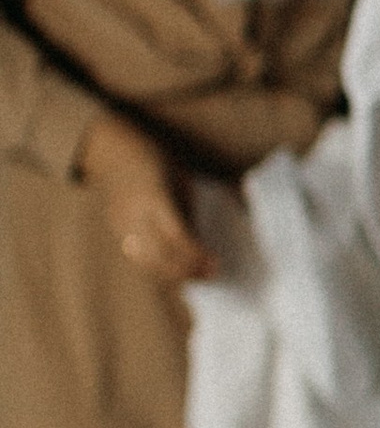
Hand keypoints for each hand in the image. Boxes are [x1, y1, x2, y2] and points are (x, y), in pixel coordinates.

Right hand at [79, 107, 214, 286]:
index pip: (175, 235)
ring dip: (174, 274)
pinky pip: (138, 257)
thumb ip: (191, 210)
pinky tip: (179, 271)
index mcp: (152, 196)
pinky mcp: (116, 231)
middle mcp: (132, 214)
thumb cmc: (158, 161)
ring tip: (199, 275)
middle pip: (159, 254)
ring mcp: (120, 225)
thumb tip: (211, 240)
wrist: (115, 152)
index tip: (215, 262)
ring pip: (146, 261)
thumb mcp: (180, 179)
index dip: (195, 253)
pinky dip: (160, 268)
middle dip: (187, 269)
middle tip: (212, 273)